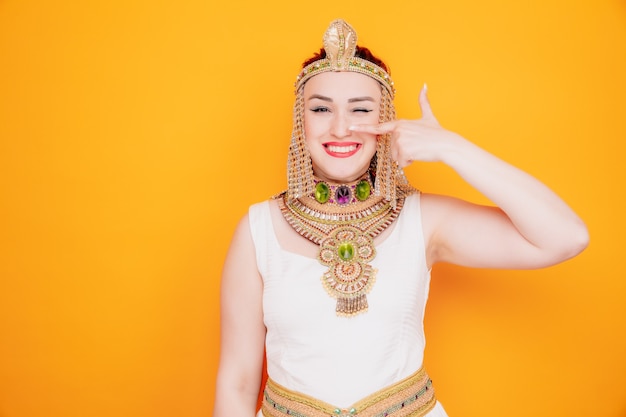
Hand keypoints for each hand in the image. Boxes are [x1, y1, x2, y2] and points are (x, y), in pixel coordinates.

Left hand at [349, 84, 463, 166]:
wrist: (447, 144)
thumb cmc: (438, 133)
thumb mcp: (429, 116)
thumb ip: (423, 102)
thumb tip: (424, 85)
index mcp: (400, 124)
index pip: (378, 128)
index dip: (363, 128)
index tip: (350, 128)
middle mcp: (397, 131)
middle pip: (392, 150)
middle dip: (403, 153)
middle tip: (417, 146)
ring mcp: (399, 140)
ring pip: (396, 157)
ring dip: (407, 158)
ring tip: (419, 150)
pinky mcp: (403, 150)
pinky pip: (401, 163)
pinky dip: (410, 162)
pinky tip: (419, 155)